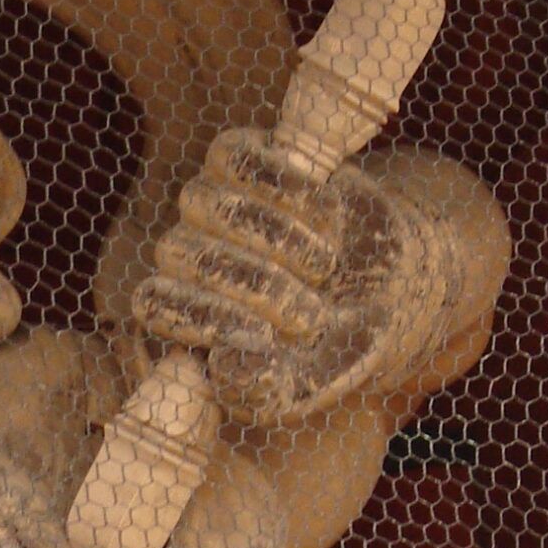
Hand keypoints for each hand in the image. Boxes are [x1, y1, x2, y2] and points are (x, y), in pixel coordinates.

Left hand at [133, 128, 454, 428]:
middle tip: (313, 315)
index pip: (155, 303)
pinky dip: (285, 186)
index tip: (263, 338)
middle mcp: (186, 257)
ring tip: (325, 267)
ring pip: (207, 202)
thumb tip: (224, 364)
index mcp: (184, 313)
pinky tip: (325, 210)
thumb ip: (264, 391)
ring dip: (275, 236)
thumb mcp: (309, 384)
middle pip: (181, 252)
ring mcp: (209, 204)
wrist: (392, 285)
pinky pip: (234, 157)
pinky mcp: (239, 157)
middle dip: (256, 286)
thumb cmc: (336, 344)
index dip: (204, 318)